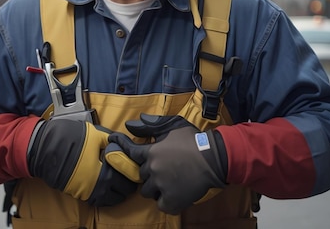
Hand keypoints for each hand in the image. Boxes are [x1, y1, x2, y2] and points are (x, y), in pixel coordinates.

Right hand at [28, 119, 137, 205]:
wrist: (43, 149)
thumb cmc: (68, 138)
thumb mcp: (94, 134)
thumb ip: (112, 139)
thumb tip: (123, 142)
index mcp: (106, 170)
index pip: (130, 174)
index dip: (135, 167)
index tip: (135, 161)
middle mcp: (100, 185)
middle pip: (126, 188)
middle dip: (129, 179)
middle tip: (127, 168)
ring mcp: (91, 192)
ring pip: (116, 198)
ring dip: (120, 188)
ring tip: (118, 176)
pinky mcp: (82, 196)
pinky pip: (103, 201)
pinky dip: (109, 194)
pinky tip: (108, 183)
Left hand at [108, 113, 226, 214]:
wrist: (215, 159)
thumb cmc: (195, 140)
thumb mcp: (173, 126)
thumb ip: (151, 125)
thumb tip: (130, 124)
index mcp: (152, 152)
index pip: (130, 152)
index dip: (122, 147)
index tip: (113, 142)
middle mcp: (153, 169)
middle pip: (141, 175)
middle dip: (150, 172)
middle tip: (164, 168)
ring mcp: (161, 186)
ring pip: (148, 191)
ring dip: (156, 187)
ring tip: (170, 181)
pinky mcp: (171, 201)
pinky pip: (160, 204)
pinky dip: (166, 201)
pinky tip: (175, 193)